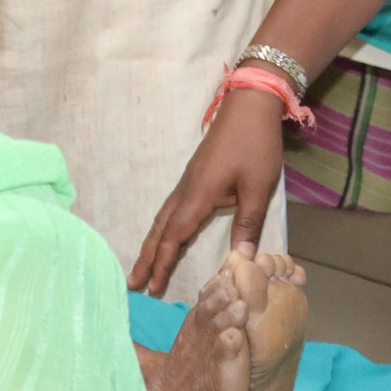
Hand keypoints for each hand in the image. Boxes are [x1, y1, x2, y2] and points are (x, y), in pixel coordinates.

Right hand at [129, 87, 285, 297]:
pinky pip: (173, 208)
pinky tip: (169, 235)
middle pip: (160, 228)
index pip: (174, 236)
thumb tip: (242, 261)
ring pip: (164, 217)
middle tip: (133, 283)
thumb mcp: (258, 187)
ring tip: (144, 266)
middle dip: (147, 257)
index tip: (151, 286)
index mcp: (198, 194)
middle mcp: (187, 189)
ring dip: (153, 243)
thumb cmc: (254, 144)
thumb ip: (248, 224)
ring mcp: (189, 181)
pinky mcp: (196, 175)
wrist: (250, 104)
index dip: (162, 262)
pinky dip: (165, 228)